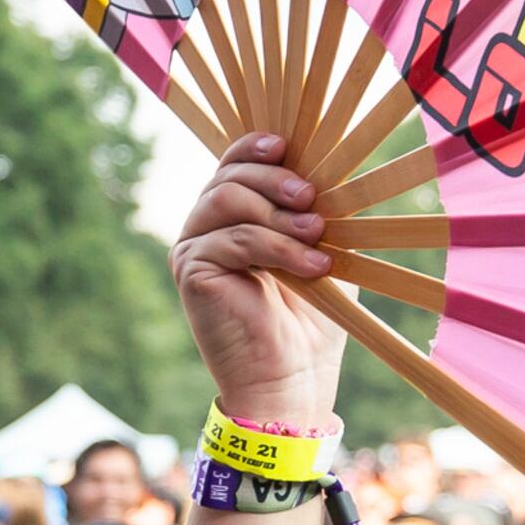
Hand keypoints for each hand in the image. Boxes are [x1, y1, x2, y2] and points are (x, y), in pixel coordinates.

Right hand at [173, 140, 345, 429]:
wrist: (291, 380)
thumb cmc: (310, 319)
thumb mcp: (322, 250)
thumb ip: (316, 209)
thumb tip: (334, 163)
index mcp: (231, 218)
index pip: (232, 164)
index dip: (255, 147)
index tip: (287, 145)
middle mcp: (204, 228)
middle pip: (229, 176)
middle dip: (275, 180)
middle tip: (313, 199)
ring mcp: (192, 248)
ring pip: (228, 200)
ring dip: (279, 213)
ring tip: (318, 235)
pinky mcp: (190, 270)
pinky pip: (234, 238)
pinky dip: (278, 246)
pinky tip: (312, 264)